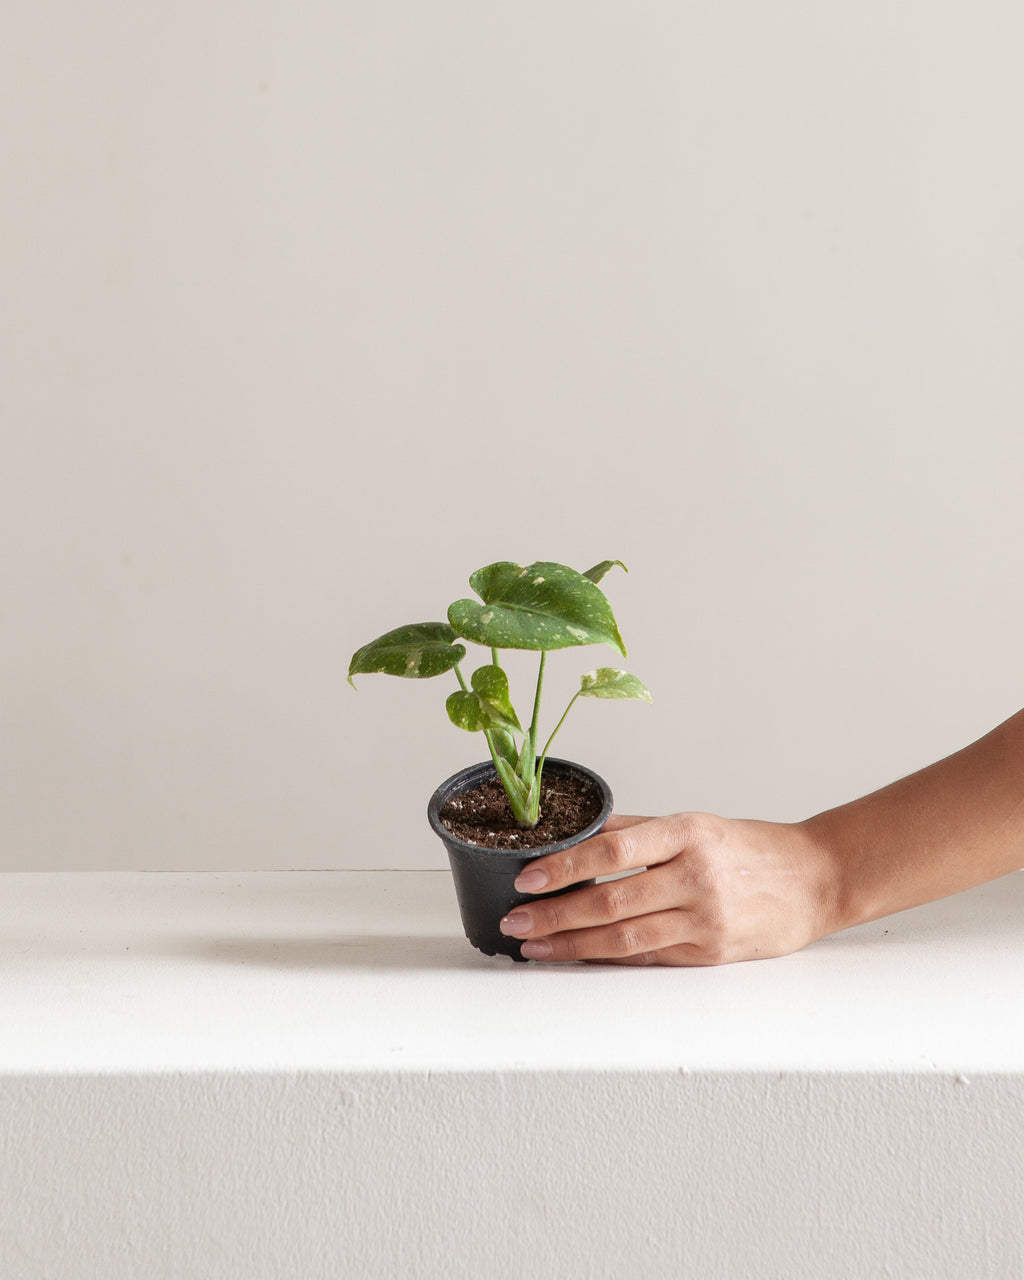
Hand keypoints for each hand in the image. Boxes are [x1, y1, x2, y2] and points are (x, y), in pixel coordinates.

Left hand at [499, 812, 837, 964]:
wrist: (816, 880)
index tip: (527, 878)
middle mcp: (695, 875)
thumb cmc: (752, 849)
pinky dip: (608, 959)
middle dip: (554, 913)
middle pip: (611, 900)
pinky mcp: (711, 952)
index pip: (612, 851)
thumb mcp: (696, 823)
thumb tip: (578, 833)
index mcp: (687, 833)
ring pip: (624, 938)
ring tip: (535, 946)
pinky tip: (578, 957)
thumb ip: (637, 831)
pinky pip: (649, 957)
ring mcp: (705, 918)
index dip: (564, 866)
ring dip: (571, 944)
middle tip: (516, 921)